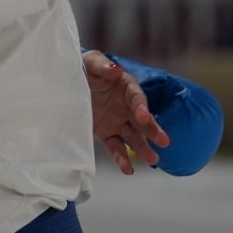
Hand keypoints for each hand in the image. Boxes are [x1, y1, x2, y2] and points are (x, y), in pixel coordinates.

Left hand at [84, 49, 168, 174]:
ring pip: (133, 136)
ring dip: (143, 148)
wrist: (67, 81)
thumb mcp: (90, 62)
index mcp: (126, 86)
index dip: (141, 107)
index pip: (137, 98)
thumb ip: (102, 65)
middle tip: (164, 141)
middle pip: (141, 120)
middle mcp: (125, 105)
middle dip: (152, 130)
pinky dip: (122, 159)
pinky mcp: (106, 133)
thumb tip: (116, 70)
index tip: (144, 118)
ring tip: (153, 160)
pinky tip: (128, 171)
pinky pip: (116, 147)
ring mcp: (117, 121)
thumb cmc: (84, 68)